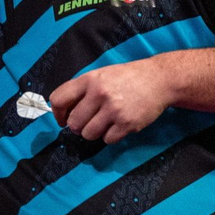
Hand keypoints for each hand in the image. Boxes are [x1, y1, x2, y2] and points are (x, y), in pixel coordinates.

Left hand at [49, 57, 173, 143]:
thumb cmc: (126, 78)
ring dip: (93, 133)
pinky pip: (107, 139)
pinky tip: (117, 125)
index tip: (62, 119)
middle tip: (87, 122)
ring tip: (103, 123)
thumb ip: (82, 90)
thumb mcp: (100, 75)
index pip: (58, 99)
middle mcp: (99, 93)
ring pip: (88, 134)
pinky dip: (110, 136)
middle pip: (73, 123)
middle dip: (77, 127)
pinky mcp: (127, 123)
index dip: (57, 113)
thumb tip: (63, 111)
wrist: (158, 80)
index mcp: (89, 79)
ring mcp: (114, 109)